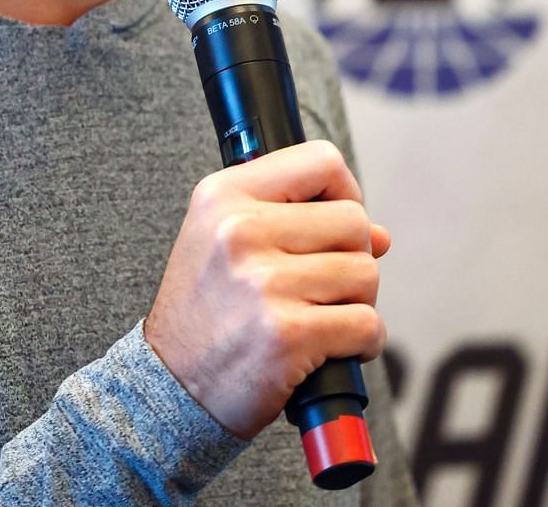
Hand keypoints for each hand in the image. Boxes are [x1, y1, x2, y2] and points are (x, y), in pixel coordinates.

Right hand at [141, 140, 390, 439]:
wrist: (168, 386)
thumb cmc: (203, 313)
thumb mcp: (222, 242)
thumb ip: (296, 222)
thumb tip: (379, 234)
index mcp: (223, 197)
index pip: (319, 161)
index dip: (344, 191)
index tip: (334, 224)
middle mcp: (240, 231)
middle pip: (353, 222)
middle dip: (353, 258)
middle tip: (322, 286)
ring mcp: (263, 283)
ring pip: (366, 274)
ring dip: (358, 303)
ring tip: (320, 318)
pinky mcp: (287, 334)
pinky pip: (366, 324)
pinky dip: (363, 342)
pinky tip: (332, 349)